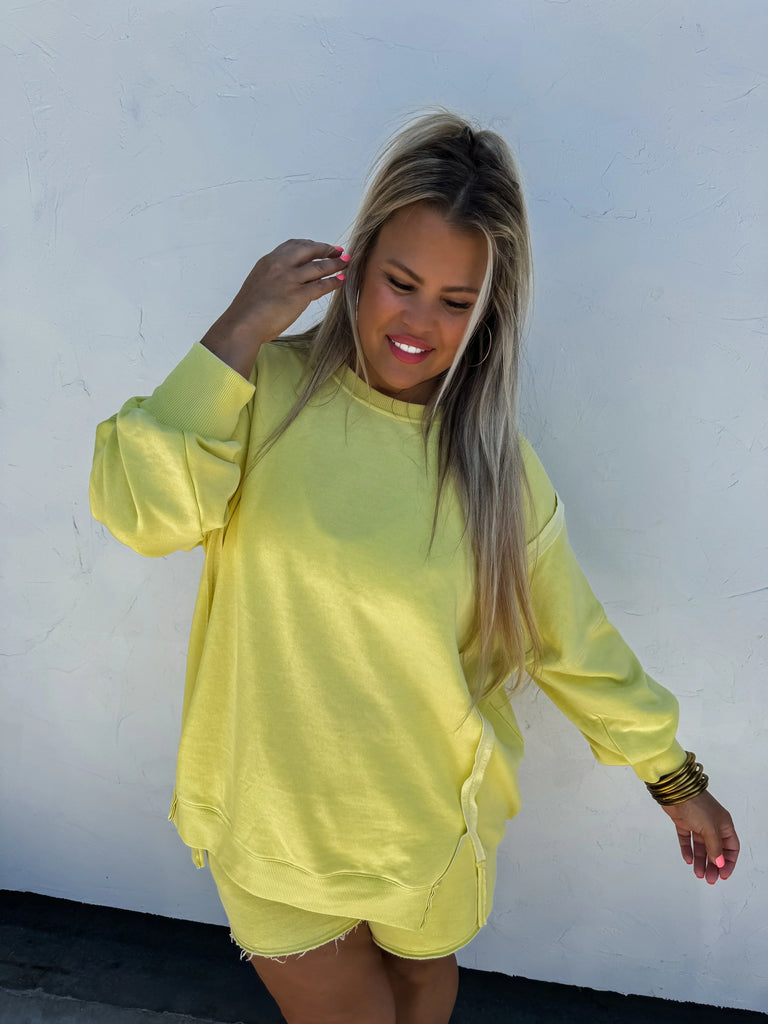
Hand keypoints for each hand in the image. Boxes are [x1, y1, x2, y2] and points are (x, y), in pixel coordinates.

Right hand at [201, 239, 348, 377]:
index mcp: (269, 261)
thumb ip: (272, 278)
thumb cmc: (247, 311)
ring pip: (319, 266)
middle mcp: (280, 265)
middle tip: (338, 251)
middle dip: (326, 249)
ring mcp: (291, 279)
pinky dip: (334, 281)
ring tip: (346, 263)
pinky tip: (341, 280)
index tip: (319, 247)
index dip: (310, 245)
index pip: (293, 245)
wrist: (243, 324)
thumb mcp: (258, 284)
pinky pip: (322, 285)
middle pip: (309, 250)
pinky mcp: (299, 295)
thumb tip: (283, 283)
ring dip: (335, 264)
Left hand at [661, 790, 738, 883]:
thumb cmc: (697, 805)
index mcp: (724, 825)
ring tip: (698, 873)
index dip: (728, 862)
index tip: (723, 874)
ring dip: (700, 860)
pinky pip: (687, 840)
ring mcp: (697, 824)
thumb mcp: (710, 829)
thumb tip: (719, 863)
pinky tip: (688, 859)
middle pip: (715, 849)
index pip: (731, 847)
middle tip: (709, 878)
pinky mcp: (684, 822)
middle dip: (713, 865)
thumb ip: (715, 847)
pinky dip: (687, 849)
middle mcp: (712, 825)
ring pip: (701, 847)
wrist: (675, 791)